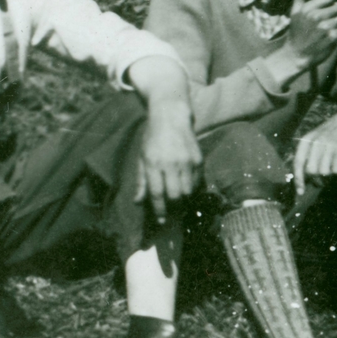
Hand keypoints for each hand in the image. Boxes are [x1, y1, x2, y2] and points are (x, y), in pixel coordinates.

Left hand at [128, 57, 201, 222]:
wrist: (171, 117)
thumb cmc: (152, 138)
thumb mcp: (142, 157)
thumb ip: (141, 180)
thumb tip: (138, 202)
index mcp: (153, 162)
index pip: (157, 192)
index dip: (159, 209)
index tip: (161, 220)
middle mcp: (170, 163)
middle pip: (175, 195)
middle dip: (173, 207)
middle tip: (170, 211)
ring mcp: (186, 161)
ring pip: (188, 191)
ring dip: (183, 199)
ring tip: (177, 200)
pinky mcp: (198, 159)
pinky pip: (197, 182)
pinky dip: (192, 189)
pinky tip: (185, 187)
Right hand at [284, 0, 336, 68]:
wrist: (296, 54)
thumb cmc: (297, 32)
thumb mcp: (294, 13)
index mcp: (307, 8)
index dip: (329, 3)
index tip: (325, 10)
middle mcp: (315, 16)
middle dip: (335, 13)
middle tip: (328, 21)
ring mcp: (325, 27)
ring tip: (330, 29)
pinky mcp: (332, 37)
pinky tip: (333, 36)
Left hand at [293, 110, 336, 194]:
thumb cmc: (326, 136)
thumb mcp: (312, 140)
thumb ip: (306, 156)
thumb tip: (301, 178)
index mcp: (305, 141)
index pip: (298, 163)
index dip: (298, 179)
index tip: (300, 192)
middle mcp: (315, 143)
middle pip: (311, 171)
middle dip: (315, 180)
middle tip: (320, 181)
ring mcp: (328, 146)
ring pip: (324, 172)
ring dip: (327, 177)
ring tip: (329, 173)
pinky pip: (336, 170)